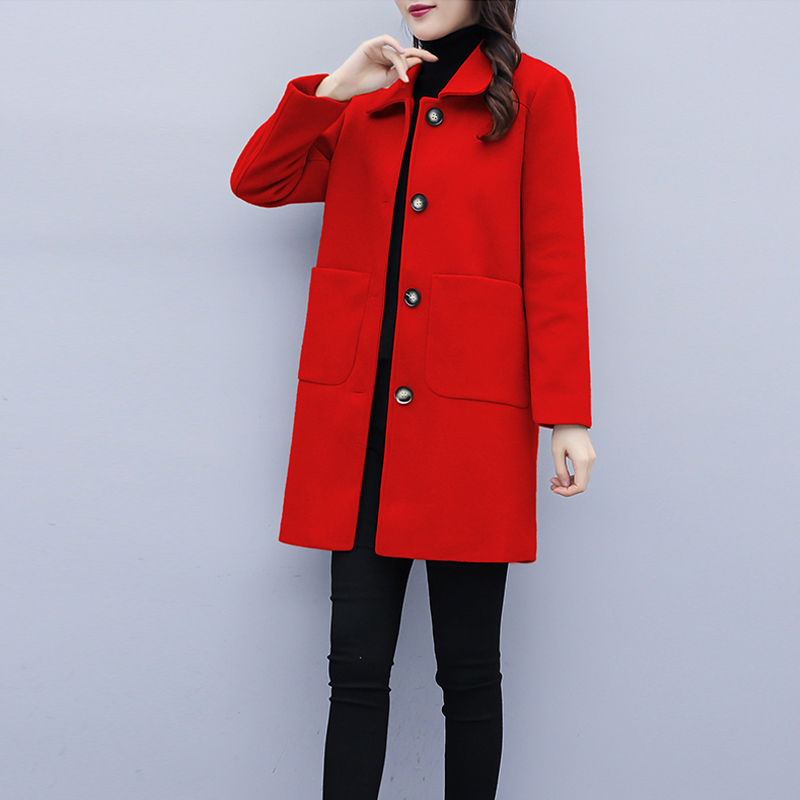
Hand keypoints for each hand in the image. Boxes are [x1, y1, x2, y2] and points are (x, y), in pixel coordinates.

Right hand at [315, 33, 437, 101]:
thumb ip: (401, 70)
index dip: (421, 57)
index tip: (434, 59)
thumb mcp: (389, 78)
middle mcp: (385, 53)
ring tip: (402, 76)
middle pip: (406, 53)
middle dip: (420, 54)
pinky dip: (394, 44)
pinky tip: (400, 51)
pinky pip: (385, 39)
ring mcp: (378, 48)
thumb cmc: (366, 83)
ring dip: (402, 64)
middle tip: (431, 58)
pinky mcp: (371, 44)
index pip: (408, 57)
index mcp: (390, 62)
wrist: (350, 86)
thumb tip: (416, 61)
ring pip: (396, 52)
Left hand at [549, 425, 595, 496]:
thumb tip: (565, 485)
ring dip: (569, 483)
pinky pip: (583, 472)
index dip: (567, 492)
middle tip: (552, 484)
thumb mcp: (556, 452)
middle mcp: (590, 460)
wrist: (571, 417)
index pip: (580, 486)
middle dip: (566, 488)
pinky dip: (573, 476)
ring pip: (583, 479)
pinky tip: (563, 474)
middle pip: (582, 484)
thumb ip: (560, 470)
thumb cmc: (562, 431)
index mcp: (582, 460)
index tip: (555, 489)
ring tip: (555, 480)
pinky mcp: (589, 456)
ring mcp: (591, 458)